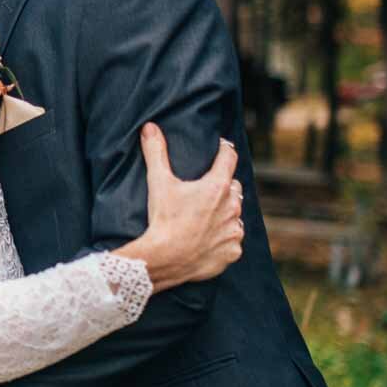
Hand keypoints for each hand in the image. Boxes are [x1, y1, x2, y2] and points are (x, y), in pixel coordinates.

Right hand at [124, 123, 244, 291]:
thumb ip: (156, 152)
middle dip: (224, 186)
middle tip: (206, 190)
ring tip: (207, 217)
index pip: (229, 157)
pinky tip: (208, 240)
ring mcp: (234, 231)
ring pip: (236, 215)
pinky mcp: (233, 251)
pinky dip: (224, 239)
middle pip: (234, 187)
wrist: (164, 258)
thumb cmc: (163, 218)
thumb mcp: (158, 182)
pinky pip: (232, 241)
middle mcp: (232, 207)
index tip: (220, 148)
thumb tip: (150, 127)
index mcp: (218, 186)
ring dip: (226, 213)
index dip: (224, 150)